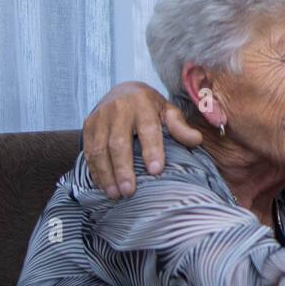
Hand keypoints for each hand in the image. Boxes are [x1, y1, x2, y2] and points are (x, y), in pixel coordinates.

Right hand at [82, 82, 202, 198]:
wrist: (121, 91)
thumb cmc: (150, 107)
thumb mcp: (167, 110)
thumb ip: (180, 126)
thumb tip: (196, 140)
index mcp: (142, 103)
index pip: (148, 128)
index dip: (152, 150)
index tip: (156, 171)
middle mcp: (118, 109)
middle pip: (118, 142)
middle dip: (123, 169)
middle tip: (130, 191)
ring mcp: (100, 117)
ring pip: (100, 149)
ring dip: (107, 174)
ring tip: (115, 194)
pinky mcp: (88, 126)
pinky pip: (89, 151)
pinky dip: (95, 171)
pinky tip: (104, 186)